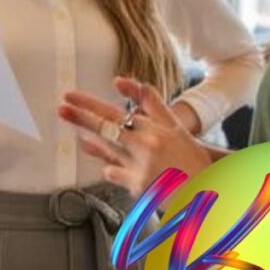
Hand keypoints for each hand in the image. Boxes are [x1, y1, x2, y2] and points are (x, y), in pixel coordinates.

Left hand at [58, 76, 212, 195]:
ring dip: (93, 143)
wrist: (208, 188)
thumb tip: (121, 81)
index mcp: (153, 128)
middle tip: (62, 109)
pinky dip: (111, 168)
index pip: (115, 111)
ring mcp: (140, 167)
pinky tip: (110, 166)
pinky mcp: (138, 187)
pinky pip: (114, 174)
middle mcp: (145, 145)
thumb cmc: (191, 157)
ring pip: (107, 151)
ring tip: (81, 137)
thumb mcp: (175, 125)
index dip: (89, 104)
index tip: (70, 96)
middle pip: (106, 128)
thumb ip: (150, 102)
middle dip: (81, 117)